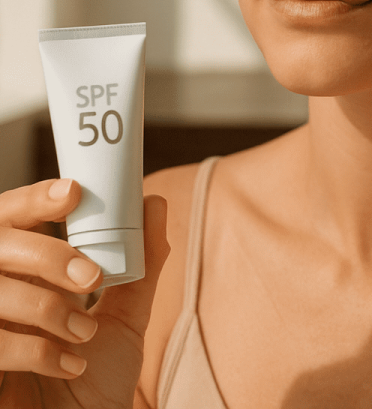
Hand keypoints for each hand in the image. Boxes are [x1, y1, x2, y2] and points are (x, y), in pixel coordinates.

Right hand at [0, 178, 168, 407]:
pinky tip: (70, 365)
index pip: (13, 218)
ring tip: (85, 334)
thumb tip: (155, 204)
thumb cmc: (97, 378)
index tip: (71, 193)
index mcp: (26, 274)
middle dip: (48, 254)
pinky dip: (38, 352)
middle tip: (90, 278)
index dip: (34, 200)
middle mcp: (0, 291)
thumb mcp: (126, 315)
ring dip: (49, 310)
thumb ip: (141, 263)